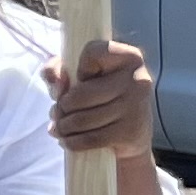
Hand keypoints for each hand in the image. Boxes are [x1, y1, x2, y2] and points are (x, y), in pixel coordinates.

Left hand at [45, 38, 157, 163]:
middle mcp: (138, 79)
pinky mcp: (132, 132)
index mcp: (128, 57)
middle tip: (57, 113)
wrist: (130, 136)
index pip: (93, 52)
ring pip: (83, 119)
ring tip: (60, 127)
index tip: (79, 79)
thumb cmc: (99, 96)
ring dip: (63, 126)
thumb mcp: (76, 75)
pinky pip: (91, 138)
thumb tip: (57, 83)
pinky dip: (72, 142)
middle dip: (61, 107)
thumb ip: (57, 69)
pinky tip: (67, 141)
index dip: (77, 68)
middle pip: (81, 93)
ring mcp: (137, 106)